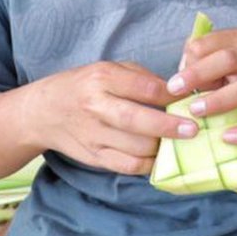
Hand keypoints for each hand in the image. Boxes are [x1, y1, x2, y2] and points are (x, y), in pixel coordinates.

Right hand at [25, 61, 192, 174]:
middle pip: (137, 120)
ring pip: (135, 147)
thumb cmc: (85, 85)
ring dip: (163, 147)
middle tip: (194, 129)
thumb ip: (142, 78)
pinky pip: (127, 166)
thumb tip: (179, 92)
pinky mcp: (93, 157)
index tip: (191, 100)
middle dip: (169, 127)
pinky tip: (162, 157)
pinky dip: (149, 164)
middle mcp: (96, 106)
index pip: (145, 88)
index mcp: (102, 78)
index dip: (173, 95)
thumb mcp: (110, 69)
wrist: (43, 112)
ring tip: (181, 143)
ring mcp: (93, 135)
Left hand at [167, 28, 236, 145]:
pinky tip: (226, 138)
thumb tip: (178, 78)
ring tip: (194, 110)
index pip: (215, 41)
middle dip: (200, 73)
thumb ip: (192, 61)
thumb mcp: (207, 58)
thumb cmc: (220, 73)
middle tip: (174, 89)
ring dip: (219, 100)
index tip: (174, 75)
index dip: (193, 56)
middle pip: (231, 59)